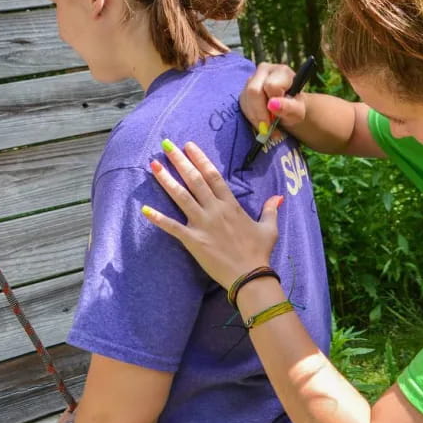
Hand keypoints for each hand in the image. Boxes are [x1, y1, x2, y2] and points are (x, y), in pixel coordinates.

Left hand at [144, 140, 281, 289]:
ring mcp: (202, 224)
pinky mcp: (193, 241)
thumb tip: (279, 196)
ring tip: (153, 165)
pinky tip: (143, 209)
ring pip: (181, 197)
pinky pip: (172, 227)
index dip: (200, 159)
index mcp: (230, 205)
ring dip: (166, 180)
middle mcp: (215, 210)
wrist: (250, 277)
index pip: (213, 175)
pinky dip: (157, 218)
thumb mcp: (269, 228)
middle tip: (165, 145)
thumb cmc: (259, 252)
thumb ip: (271, 209)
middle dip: (179, 161)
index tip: (188, 145)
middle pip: (194, 180)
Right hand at [240, 62, 307, 133]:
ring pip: (245, 100)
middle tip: (269, 128)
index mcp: (281, 71)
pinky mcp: (244, 91)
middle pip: (253, 91)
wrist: (288, 109)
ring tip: (269, 128)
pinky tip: (261, 123)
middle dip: (260, 113)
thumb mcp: (297, 111)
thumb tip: (272, 104)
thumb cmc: (294, 108)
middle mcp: (264, 70)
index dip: (274, 102)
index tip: (279, 113)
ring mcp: (251, 79)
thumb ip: (288, 107)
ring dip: (256, 119)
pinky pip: (242, 106)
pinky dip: (251, 118)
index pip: (271, 85)